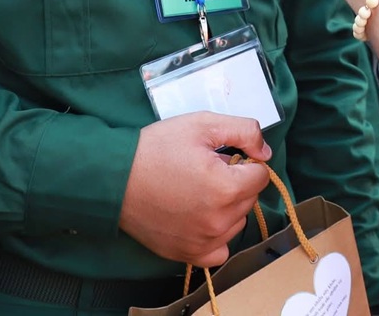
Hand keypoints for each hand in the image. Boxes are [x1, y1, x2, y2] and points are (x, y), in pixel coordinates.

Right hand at [119, 112, 272, 266]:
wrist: (114, 178)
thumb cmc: (157, 148)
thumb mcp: (204, 124)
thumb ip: (245, 132)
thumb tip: (264, 152)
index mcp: (226, 188)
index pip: (261, 176)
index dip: (245, 161)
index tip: (224, 157)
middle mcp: (218, 221)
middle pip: (249, 198)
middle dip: (236, 182)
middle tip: (207, 170)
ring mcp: (203, 242)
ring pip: (237, 221)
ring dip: (228, 206)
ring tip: (198, 190)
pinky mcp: (187, 255)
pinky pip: (220, 249)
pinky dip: (217, 235)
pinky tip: (201, 217)